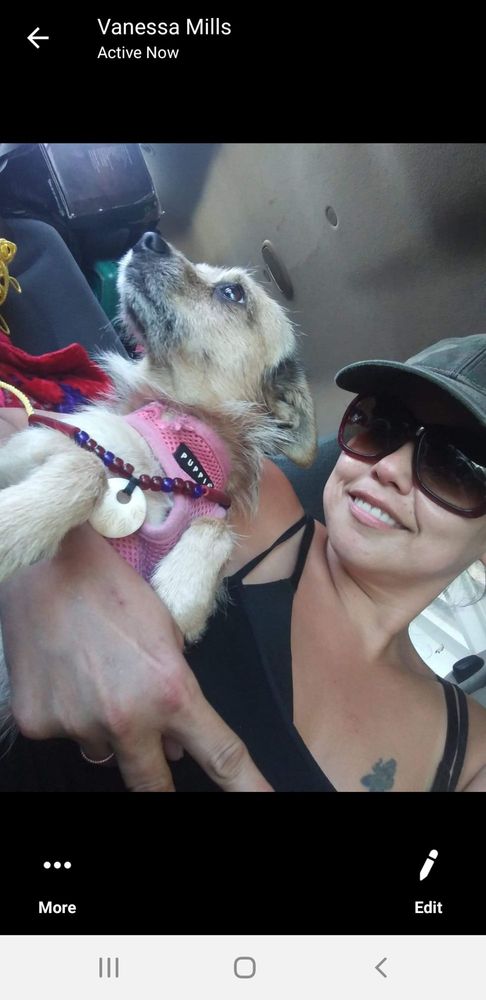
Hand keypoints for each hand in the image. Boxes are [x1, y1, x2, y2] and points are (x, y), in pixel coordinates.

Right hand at [0, 522, 271, 791]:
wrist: (46, 565)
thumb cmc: (113, 590)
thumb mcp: (166, 634)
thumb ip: (177, 693)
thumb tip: (175, 745)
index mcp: (171, 692)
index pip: (221, 756)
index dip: (247, 788)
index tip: (264, 803)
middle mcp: (127, 720)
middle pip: (153, 786)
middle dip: (159, 779)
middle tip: (149, 744)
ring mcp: (79, 726)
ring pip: (102, 752)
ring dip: (106, 730)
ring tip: (94, 674)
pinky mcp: (37, 724)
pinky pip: (63, 733)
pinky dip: (66, 712)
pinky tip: (64, 672)